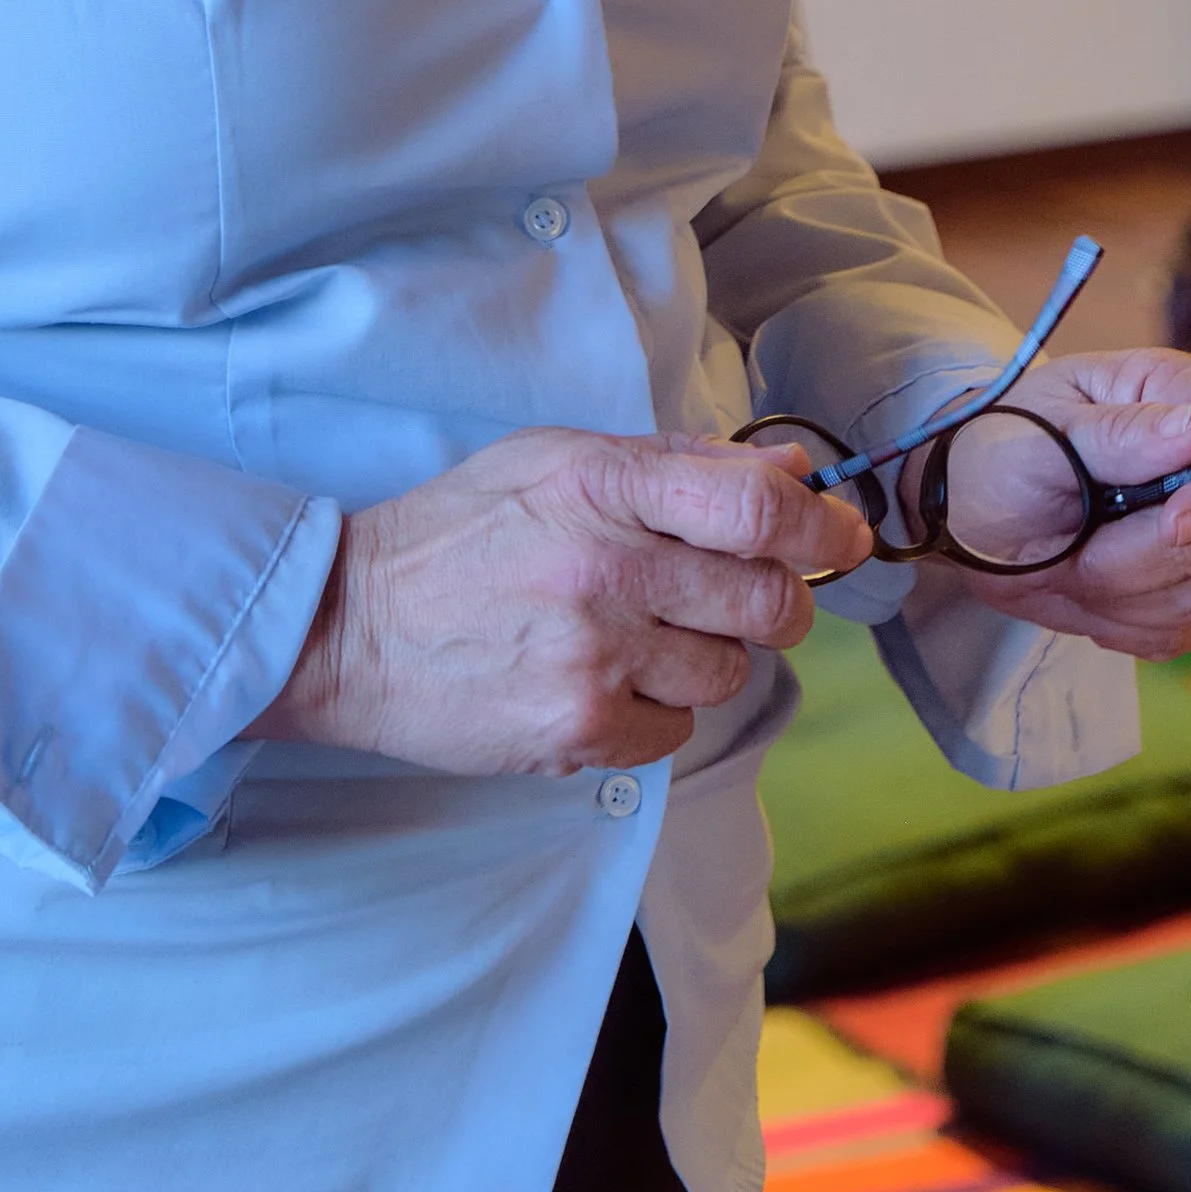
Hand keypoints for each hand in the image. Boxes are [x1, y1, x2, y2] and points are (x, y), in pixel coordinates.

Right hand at [254, 428, 871, 776]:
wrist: (351, 625)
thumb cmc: (462, 534)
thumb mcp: (556, 460)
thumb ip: (678, 464)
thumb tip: (794, 476)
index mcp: (599, 480)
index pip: (755, 509)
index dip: (820, 530)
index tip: (838, 538)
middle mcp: (604, 565)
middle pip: (767, 601)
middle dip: (775, 603)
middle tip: (738, 599)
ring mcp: (594, 653)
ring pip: (729, 672)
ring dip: (705, 658)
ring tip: (638, 637)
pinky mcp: (579, 728)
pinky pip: (677, 731)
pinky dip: (655, 711)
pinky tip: (600, 681)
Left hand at [930, 346, 1190, 655]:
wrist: (962, 514)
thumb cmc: (999, 448)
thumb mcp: (1044, 432)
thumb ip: (1122, 432)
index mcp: (1175, 398)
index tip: (1177, 520)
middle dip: (1146, 552)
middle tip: (1078, 541)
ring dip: (1123, 589)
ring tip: (1069, 557)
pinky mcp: (1176, 594)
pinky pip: (1179, 630)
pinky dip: (1121, 621)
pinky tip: (1082, 587)